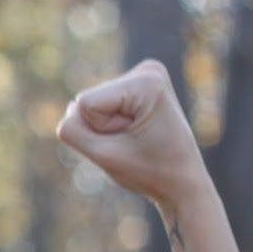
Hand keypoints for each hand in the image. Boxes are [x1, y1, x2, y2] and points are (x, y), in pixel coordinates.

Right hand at [54, 60, 208, 210]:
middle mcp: (148, 70)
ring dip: (108, 129)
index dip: (101, 131)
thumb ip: (72, 131)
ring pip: (92, 105)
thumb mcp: (103, 156)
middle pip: (89, 102)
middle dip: (104, 129)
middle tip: (135, 142)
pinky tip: (137, 131)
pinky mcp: (139, 84)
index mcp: (145, 82)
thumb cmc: (149, 172)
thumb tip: (70, 109)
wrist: (183, 182)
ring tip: (138, 138)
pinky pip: (101, 106)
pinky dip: (112, 125)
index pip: (85, 104)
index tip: (132, 142)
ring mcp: (145, 74)